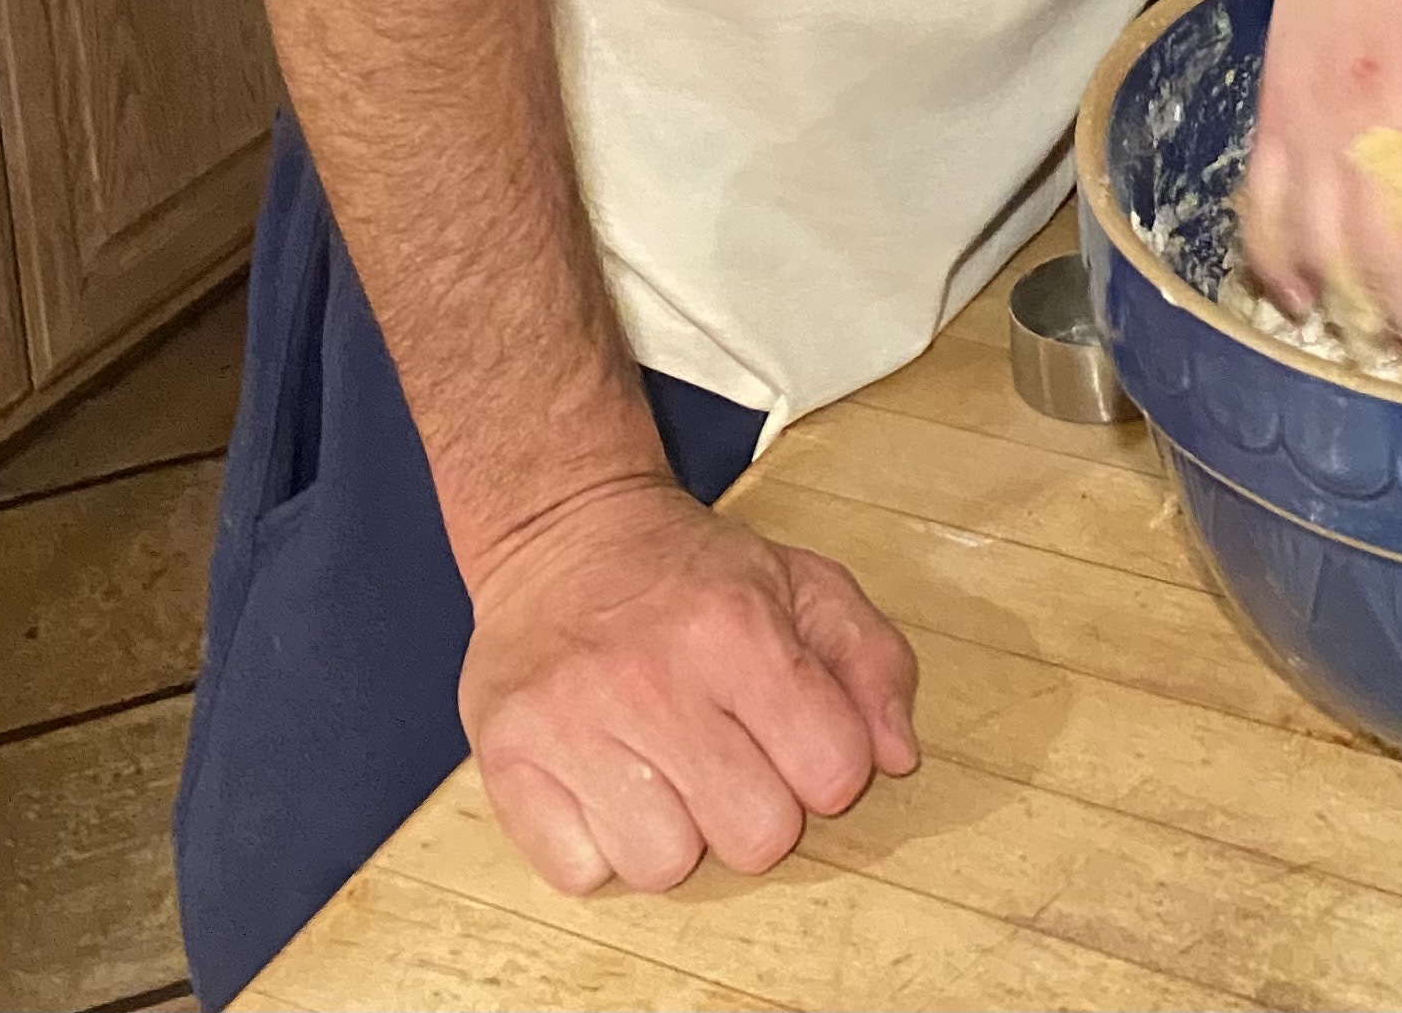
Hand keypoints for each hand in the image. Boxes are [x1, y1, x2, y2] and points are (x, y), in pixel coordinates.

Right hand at [458, 470, 919, 892]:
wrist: (564, 530)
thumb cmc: (692, 573)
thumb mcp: (803, 582)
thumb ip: (871, 660)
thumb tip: (896, 756)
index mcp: (736, 626)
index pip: (833, 772)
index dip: (826, 763)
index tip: (795, 733)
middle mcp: (651, 675)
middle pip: (756, 838)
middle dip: (755, 806)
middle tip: (725, 751)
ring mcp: (569, 720)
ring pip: (664, 867)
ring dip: (672, 829)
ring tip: (660, 762)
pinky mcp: (505, 757)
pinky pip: (580, 871)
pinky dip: (596, 840)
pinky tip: (603, 775)